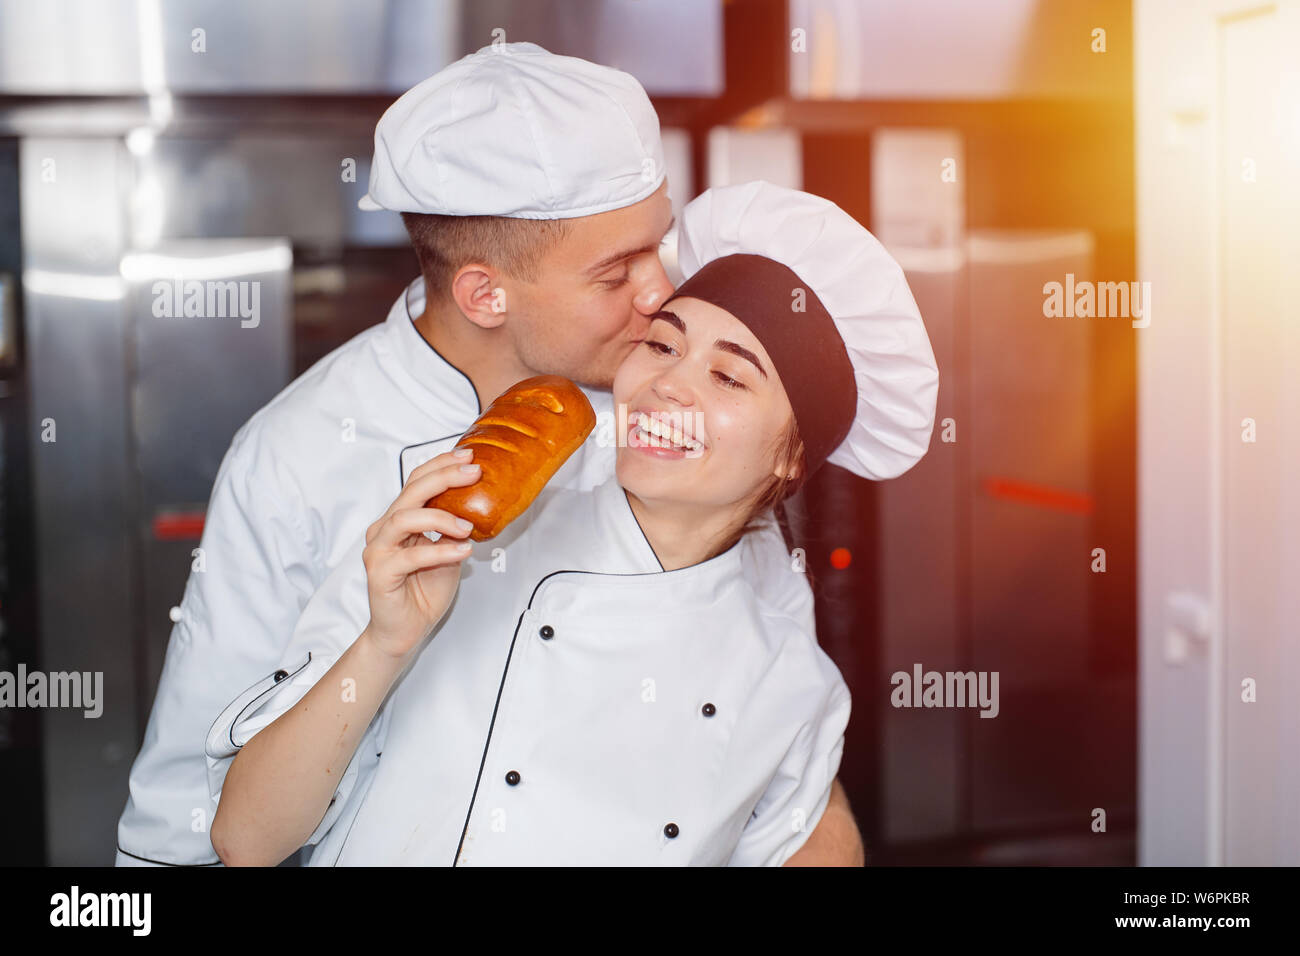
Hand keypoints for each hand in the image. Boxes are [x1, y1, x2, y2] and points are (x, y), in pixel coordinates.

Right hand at [362, 448, 481, 659]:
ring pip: (404, 518)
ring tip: (468, 526)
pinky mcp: (379, 572)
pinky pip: (409, 556)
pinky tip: (462, 551)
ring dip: (440, 517)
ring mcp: (378, 549)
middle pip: (410, 493)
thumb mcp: (447, 551)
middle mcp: (384, 529)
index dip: (441, 465)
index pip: (416, 482)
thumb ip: (453, 528)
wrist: (405, 630)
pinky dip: (438, 551)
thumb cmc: (423, 590)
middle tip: (473, 473)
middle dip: (444, 478)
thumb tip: (479, 504)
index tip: (468, 456)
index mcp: (399, 519)